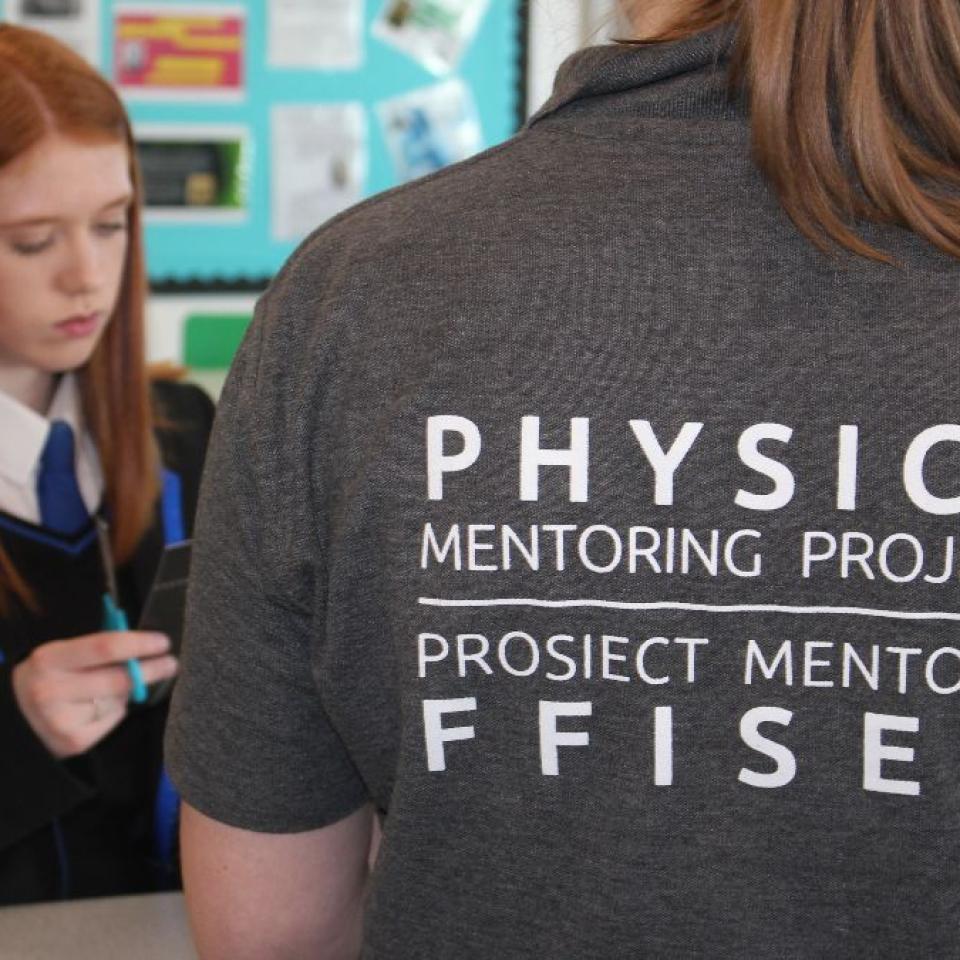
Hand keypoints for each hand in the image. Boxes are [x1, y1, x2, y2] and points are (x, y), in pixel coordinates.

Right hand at [11, 631, 177, 757]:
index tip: (164, 641)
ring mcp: (62, 720)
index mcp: (49, 659)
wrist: (17, 721)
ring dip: (128, 691)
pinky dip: (115, 711)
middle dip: (152, 669)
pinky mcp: (74, 741)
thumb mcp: (62, 656)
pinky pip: (113, 719)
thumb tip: (146, 643)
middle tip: (172, 662)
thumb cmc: (51, 677)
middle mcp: (51, 690)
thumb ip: (99, 648)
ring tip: (110, 687)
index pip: (104, 647)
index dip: (139, 643)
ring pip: (119, 699)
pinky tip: (96, 709)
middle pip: (119, 678)